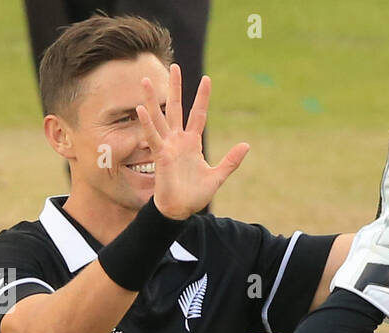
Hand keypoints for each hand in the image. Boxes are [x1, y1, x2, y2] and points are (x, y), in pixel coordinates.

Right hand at [136, 65, 248, 219]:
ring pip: (159, 117)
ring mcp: (167, 146)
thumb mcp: (217, 176)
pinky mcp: (160, 155)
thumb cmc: (194, 195)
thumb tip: (246, 144)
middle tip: (174, 67)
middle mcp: (178, 140)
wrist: (180, 210)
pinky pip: (152, 137)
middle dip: (175, 88)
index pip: (198, 114)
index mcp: (191, 143)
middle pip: (175, 108)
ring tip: (146, 79)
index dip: (202, 97)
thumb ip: (231, 161)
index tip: (207, 79)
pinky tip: (141, 108)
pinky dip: (147, 124)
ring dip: (152, 99)